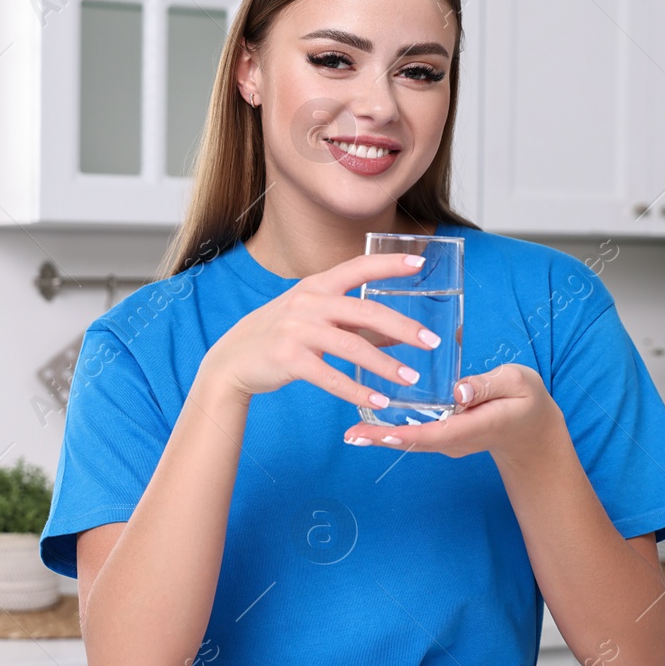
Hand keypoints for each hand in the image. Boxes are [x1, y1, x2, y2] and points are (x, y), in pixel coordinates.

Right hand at [198, 251, 443, 412]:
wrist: (232, 360)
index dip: (388, 264)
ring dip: (385, 365)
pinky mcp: (288, 359)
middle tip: (432, 341)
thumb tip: (401, 333)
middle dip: (402, 326)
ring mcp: (296, 330)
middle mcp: (307, 303)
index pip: (357, 268)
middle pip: (364, 311)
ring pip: (351, 347)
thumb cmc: (279, 337)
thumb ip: (353, 323)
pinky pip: (331, 377)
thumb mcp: (313, 319)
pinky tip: (379, 401)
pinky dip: (357, 391)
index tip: (420, 264)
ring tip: (411, 378)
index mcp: (315, 286)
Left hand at [342, 363, 562, 462]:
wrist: (530, 430)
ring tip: (351, 434)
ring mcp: (450, 441)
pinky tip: (367, 426)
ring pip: (413, 441)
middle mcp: (458, 439)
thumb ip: (488, 385)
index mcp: (478, 424)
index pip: (440, 432)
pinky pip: (416, 435)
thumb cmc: (525, 399)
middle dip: (384, 439)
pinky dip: (391, 432)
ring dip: (381, 438)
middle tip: (351, 435)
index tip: (384, 433)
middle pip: (418, 441)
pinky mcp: (443, 436)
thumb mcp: (517, 382)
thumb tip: (458, 390)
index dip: (411, 433)